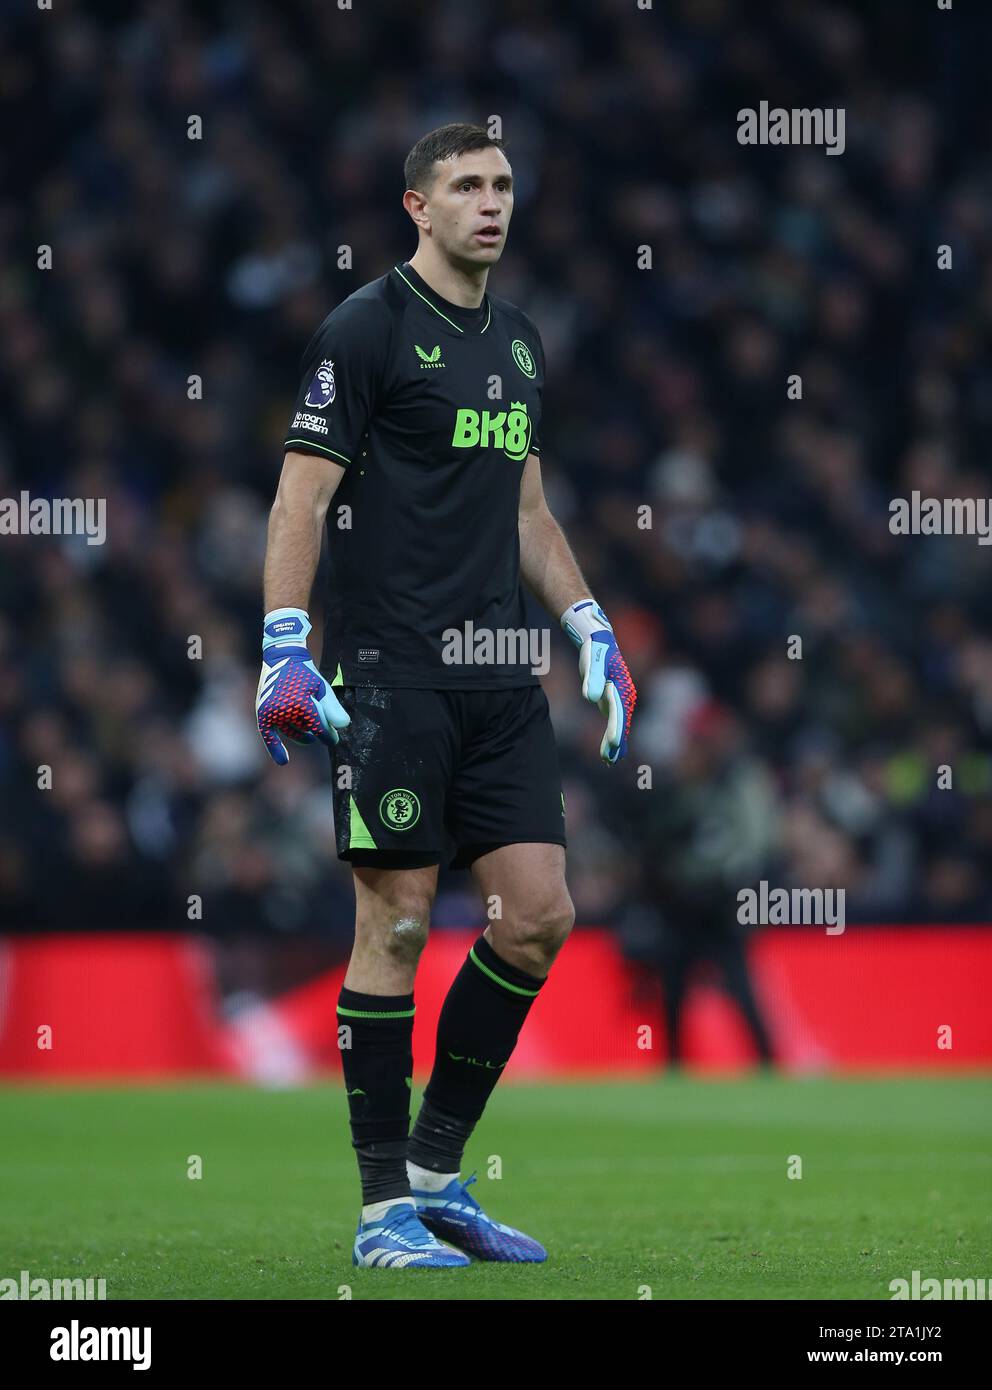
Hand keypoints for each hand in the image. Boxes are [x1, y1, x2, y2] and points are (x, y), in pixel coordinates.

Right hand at [255, 608, 349, 765]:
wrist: (281, 657)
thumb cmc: (305, 672)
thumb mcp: (322, 687)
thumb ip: (332, 707)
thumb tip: (344, 726)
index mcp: (302, 703)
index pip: (319, 729)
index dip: (328, 736)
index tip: (334, 740)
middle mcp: (285, 710)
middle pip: (306, 731)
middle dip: (316, 734)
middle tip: (323, 733)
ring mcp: (272, 712)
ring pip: (291, 732)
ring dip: (301, 736)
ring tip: (309, 735)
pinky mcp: (263, 712)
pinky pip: (268, 735)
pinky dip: (275, 748)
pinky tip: (283, 761)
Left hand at [561, 599, 636, 763]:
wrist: (599, 641)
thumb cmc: (595, 651)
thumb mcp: (592, 663)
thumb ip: (592, 679)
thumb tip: (590, 697)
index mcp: (621, 688)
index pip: (619, 712)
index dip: (616, 729)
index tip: (613, 745)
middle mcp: (625, 695)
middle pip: (621, 723)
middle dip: (616, 742)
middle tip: (610, 760)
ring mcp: (620, 699)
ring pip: (619, 725)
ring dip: (615, 744)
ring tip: (609, 761)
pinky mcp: (613, 700)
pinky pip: (615, 722)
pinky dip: (612, 736)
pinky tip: (608, 751)